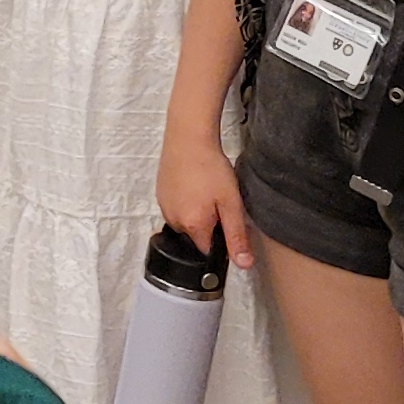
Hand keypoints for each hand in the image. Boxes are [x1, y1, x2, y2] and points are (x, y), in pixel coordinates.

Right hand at [157, 121, 253, 260]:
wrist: (188, 138)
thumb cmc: (210, 167)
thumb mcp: (231, 203)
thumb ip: (236, 236)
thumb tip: (243, 264)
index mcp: (192, 226)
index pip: (208, 250)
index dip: (222, 240)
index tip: (228, 221)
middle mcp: (173, 220)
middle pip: (196, 236)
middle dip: (209, 225)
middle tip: (220, 202)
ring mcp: (164, 206)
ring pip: (186, 221)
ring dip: (197, 213)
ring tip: (206, 190)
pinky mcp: (160, 193)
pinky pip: (176, 208)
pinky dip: (186, 201)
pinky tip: (195, 184)